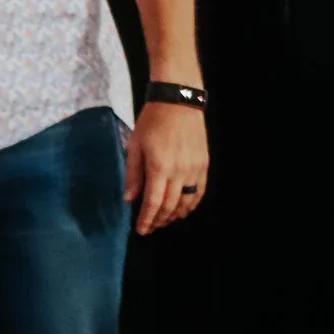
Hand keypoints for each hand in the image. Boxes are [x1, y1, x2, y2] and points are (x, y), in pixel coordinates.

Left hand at [125, 101, 206, 233]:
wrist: (178, 103)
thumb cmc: (151, 122)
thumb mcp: (135, 145)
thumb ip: (133, 174)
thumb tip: (129, 199)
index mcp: (159, 167)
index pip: (153, 203)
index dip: (147, 219)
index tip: (141, 230)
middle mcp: (179, 172)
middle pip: (170, 206)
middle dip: (159, 220)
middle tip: (150, 227)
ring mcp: (194, 169)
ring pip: (186, 202)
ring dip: (175, 215)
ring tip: (164, 221)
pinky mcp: (204, 165)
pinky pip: (199, 191)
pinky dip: (191, 204)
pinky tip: (183, 210)